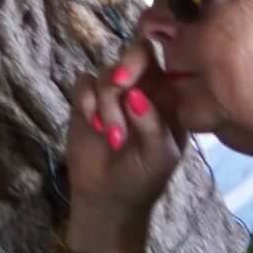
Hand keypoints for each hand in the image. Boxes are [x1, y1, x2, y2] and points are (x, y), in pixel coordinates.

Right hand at [64, 32, 177, 240]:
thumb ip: (152, 124)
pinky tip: (93, 125)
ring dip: (106, 103)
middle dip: (122, 70)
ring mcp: (113, 94)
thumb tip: (134, 94)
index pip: (164, 62)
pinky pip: (82, 84)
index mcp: (169, 99)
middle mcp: (143, 89)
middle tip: (118, 88)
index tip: (131, 79)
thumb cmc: (144, 177)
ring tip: (112, 136)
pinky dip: (86, 102)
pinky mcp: (86, 101)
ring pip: (105, 74)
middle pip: (132, 55)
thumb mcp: (159, 156)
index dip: (146, 60)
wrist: (108, 197)